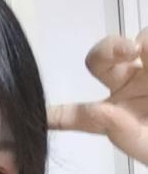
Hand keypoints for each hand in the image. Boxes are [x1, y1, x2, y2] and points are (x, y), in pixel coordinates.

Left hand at [47, 26, 147, 164]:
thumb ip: (122, 133)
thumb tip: (102, 111)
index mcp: (117, 115)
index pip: (78, 115)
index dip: (56, 114)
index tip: (37, 114)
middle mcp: (129, 86)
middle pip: (99, 60)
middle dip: (107, 49)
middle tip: (130, 50)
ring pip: (141, 40)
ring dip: (147, 44)